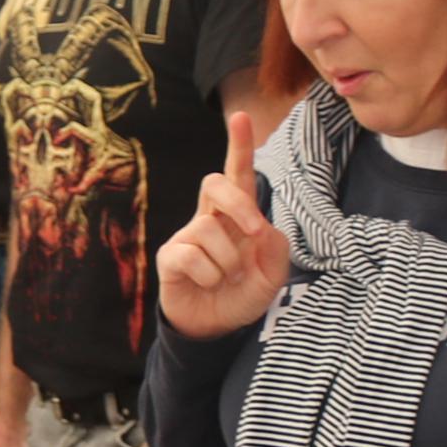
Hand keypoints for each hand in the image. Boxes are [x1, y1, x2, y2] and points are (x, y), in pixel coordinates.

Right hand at [157, 111, 293, 339]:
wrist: (216, 329)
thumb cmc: (243, 294)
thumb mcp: (273, 275)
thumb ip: (275, 248)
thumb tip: (259, 227)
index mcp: (237, 217)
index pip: (238, 175)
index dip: (239, 146)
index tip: (241, 116)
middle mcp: (210, 219)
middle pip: (215, 182)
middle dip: (238, 203)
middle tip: (254, 231)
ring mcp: (187, 236)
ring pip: (208, 229)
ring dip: (228, 261)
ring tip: (229, 279)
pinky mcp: (170, 257)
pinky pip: (191, 255)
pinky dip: (209, 275)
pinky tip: (208, 284)